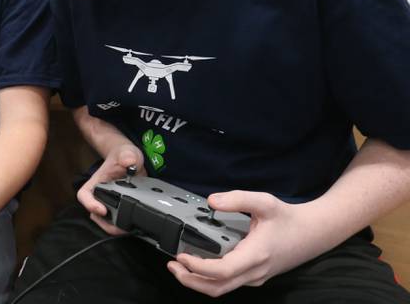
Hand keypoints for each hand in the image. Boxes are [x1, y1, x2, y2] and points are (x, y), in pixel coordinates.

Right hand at [76, 143, 144, 234]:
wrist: (130, 158)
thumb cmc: (123, 154)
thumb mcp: (127, 152)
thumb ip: (127, 155)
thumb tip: (129, 161)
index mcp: (97, 181)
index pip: (84, 195)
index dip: (89, 204)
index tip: (102, 210)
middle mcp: (100, 193)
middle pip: (94, 214)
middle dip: (105, 224)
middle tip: (120, 228)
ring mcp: (110, 201)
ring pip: (105, 220)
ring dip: (115, 226)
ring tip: (128, 228)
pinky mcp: (120, 206)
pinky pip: (118, 219)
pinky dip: (124, 225)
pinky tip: (134, 224)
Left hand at [167, 190, 319, 296]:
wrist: (315, 233)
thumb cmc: (289, 218)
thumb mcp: (264, 202)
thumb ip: (237, 199)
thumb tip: (211, 201)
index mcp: (255, 256)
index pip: (220, 272)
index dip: (197, 268)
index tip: (181, 256)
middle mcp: (254, 272)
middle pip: (217, 288)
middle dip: (191, 281)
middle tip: (172, 266)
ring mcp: (256, 277)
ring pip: (223, 289)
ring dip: (199, 282)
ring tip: (181, 267)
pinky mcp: (257, 276)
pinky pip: (230, 283)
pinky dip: (211, 279)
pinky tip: (201, 264)